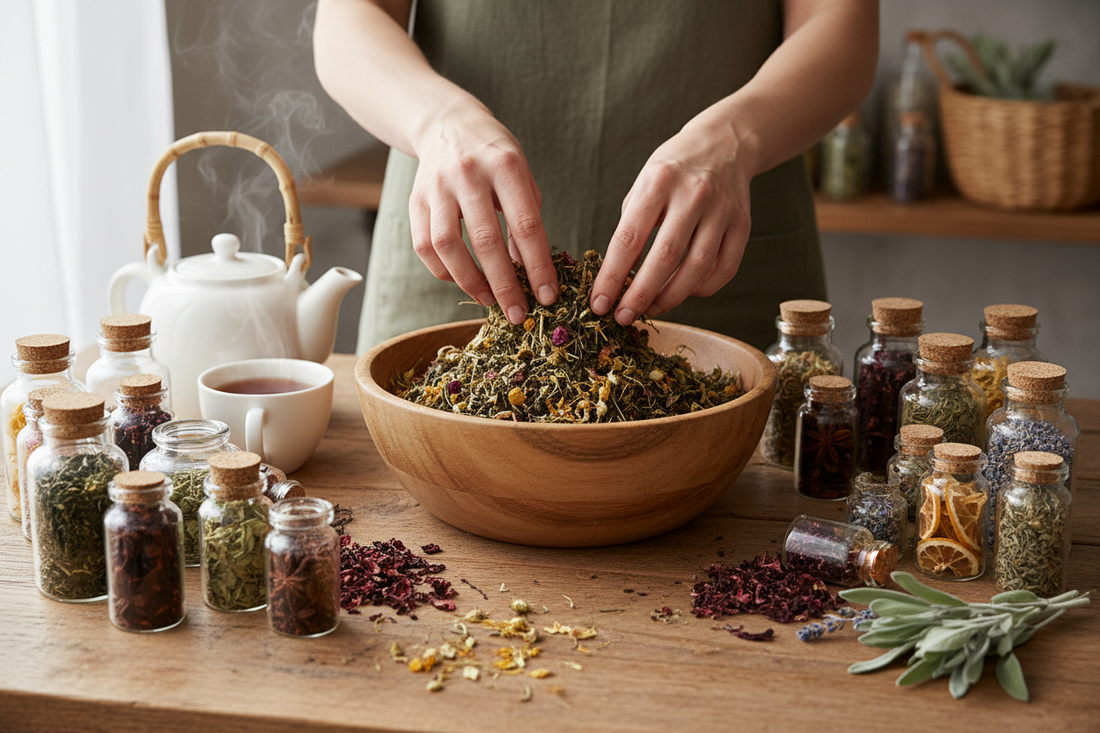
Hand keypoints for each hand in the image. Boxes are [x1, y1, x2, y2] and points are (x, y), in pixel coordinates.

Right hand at [409, 101, 558, 323]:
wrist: (448, 124)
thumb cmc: (495, 156)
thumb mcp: (522, 176)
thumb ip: (527, 218)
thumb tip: (526, 269)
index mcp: (505, 165)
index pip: (526, 225)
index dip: (538, 265)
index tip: (548, 296)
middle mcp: (468, 173)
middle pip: (485, 240)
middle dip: (505, 284)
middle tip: (518, 314)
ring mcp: (437, 187)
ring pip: (447, 246)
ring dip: (469, 281)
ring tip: (489, 300)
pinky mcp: (415, 200)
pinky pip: (424, 246)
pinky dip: (443, 271)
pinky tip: (461, 280)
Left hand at [590, 117, 754, 324]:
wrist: (726, 143)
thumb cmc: (674, 170)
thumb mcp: (644, 183)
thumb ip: (632, 224)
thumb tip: (618, 276)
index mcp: (658, 182)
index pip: (629, 238)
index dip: (612, 276)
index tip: (599, 303)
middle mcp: (693, 195)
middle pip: (665, 258)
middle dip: (640, 295)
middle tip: (623, 317)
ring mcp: (722, 210)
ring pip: (697, 269)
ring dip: (670, 297)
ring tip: (651, 310)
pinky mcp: (743, 224)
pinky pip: (724, 269)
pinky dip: (702, 289)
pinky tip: (685, 292)